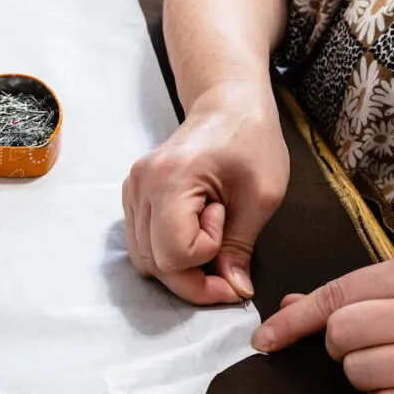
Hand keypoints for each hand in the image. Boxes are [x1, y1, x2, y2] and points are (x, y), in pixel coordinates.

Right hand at [122, 82, 288, 304]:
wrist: (228, 104)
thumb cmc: (251, 139)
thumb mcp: (262, 196)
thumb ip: (241, 247)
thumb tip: (235, 289)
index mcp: (169, 179)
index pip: (173, 254)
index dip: (206, 256)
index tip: (227, 222)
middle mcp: (140, 186)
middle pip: (153, 264)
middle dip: (193, 277)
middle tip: (229, 265)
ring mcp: (132, 191)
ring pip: (144, 260)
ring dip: (180, 266)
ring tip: (211, 238)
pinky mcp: (133, 196)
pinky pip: (143, 244)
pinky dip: (168, 252)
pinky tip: (194, 232)